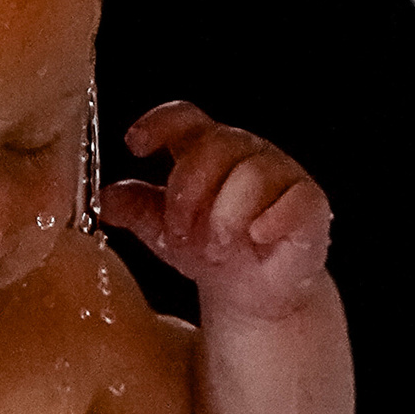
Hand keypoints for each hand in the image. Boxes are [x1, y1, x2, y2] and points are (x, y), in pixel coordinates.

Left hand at [96, 102, 332, 319]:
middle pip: (214, 144)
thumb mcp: (164, 231)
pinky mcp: (310, 204)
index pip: (185, 119)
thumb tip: (104, 198)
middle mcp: (244, 153)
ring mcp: (281, 175)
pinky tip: (256, 239)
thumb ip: (136, 208)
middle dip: (189, 191)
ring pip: (250, 174)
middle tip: (180, 232)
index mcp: (207, 150)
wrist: (253, 294)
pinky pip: (294, 200)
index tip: (136, 145)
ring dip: (224, 216)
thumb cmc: (212, 251)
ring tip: (215, 248)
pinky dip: (270, 221)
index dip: (160, 125)